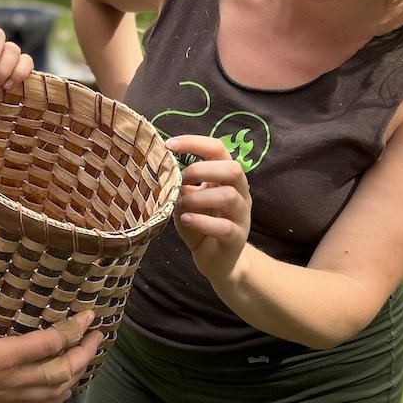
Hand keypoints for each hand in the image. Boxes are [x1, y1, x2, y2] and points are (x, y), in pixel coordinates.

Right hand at [0, 263, 102, 402]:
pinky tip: (68, 383)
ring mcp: (12, 396)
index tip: (88, 316)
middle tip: (96, 334)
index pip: (50, 344)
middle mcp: (13, 380)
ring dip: (77, 372)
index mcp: (3, 358)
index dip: (73, 329)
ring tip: (88, 353)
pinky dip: (61, 394)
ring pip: (57, 390)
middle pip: (62, 370)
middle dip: (84, 352)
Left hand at [166, 135, 250, 282]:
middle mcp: (240, 192)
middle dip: (202, 169)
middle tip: (180, 179)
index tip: (169, 145)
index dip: (195, 143)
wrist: (216, 260)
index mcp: (227, 177)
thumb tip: (162, 167)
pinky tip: (185, 219)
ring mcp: (241, 215)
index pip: (218, 150)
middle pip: (233, 168)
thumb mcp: (187, 200)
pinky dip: (201, 221)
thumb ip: (180, 185)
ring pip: (228, 196)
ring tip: (180, 204)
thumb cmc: (200, 224)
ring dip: (198, 198)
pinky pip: (224, 227)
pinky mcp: (237, 238)